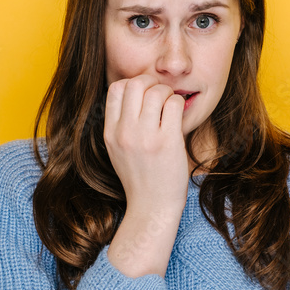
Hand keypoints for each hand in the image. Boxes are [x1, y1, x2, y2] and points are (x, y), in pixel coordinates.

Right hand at [103, 74, 189, 215]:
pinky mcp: (167, 142)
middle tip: (160, 93)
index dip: (132, 83)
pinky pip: (174, 105)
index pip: (115, 89)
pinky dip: (178, 104)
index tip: (144, 93)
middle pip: (135, 84)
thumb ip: (121, 125)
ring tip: (171, 105)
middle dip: (151, 82)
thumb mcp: (117, 151)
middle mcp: (125, 133)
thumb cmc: (140, 178)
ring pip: (156, 91)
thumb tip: (134, 97)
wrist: (152, 207)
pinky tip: (179, 116)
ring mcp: (146, 137)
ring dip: (167, 92)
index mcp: (110, 133)